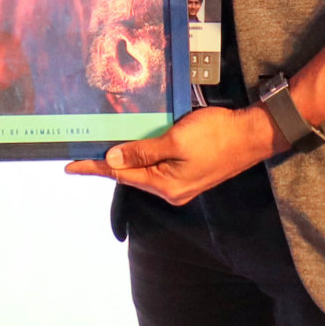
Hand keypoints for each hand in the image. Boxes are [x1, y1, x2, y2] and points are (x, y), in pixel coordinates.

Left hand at [65, 105, 281, 205]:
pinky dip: (143, 157)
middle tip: (82, 152)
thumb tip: (113, 159)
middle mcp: (172, 191)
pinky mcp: (189, 173)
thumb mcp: (175, 140)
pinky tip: (134, 146)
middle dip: (107, 164)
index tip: (70, 167)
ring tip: (102, 148)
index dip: (94, 168)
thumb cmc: (217, 135)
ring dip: (125, 159)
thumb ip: (143, 151)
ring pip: (144, 171)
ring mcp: (181, 184)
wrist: (254, 135)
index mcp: (166, 186)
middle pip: (131, 175)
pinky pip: (158, 167)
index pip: (120, 175)